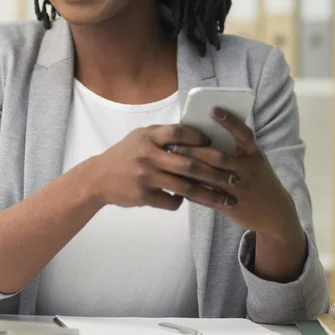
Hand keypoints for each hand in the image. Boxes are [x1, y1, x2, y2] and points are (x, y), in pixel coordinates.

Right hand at [86, 123, 238, 210]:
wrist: (98, 177)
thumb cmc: (124, 154)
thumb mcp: (139, 137)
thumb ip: (162, 135)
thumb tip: (195, 134)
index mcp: (148, 137)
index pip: (178, 133)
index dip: (199, 138)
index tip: (215, 144)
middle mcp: (147, 155)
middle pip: (188, 164)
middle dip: (215, 173)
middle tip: (235, 178)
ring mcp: (145, 177)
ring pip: (184, 188)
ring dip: (209, 195)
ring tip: (226, 199)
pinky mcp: (143, 196)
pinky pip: (171, 202)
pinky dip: (181, 202)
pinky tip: (188, 200)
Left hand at [168, 107, 299, 237]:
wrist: (276, 213)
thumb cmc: (257, 178)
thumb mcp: (253, 160)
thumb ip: (235, 148)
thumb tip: (202, 130)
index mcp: (254, 154)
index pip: (244, 134)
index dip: (230, 121)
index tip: (214, 110)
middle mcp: (248, 170)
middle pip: (218, 157)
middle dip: (193, 150)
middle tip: (172, 144)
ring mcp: (240, 189)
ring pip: (210, 177)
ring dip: (188, 168)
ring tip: (170, 161)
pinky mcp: (231, 205)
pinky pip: (207, 196)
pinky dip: (191, 189)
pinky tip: (176, 182)